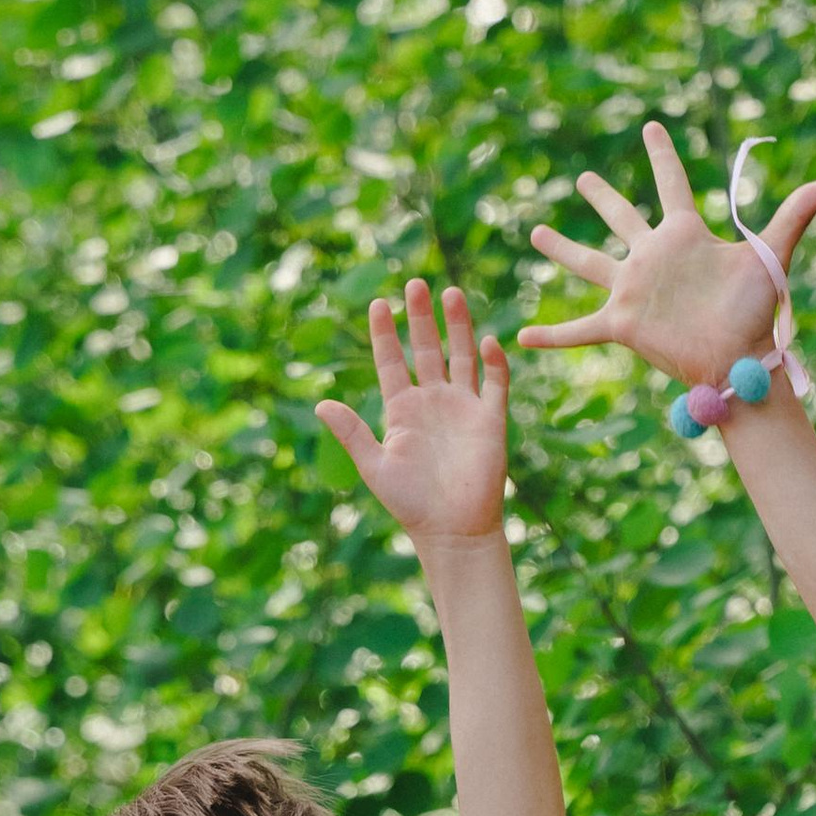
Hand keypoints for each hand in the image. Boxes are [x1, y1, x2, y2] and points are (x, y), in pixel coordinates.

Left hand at [318, 284, 512, 546]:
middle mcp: (432, 403)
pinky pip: (495, 383)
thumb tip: (320, 405)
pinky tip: (486, 341)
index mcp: (402, 411)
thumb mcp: (375, 466)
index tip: (377, 305)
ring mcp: (463, 409)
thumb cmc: (411, 504)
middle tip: (415, 284)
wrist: (453, 531)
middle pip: (426, 349)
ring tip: (451, 293)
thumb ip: (351, 433)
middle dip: (420, 317)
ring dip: (457, 326)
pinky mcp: (490, 421)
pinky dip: (493, 362)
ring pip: (460, 356)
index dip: (384, 334)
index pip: (391, 362)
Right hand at [520, 119, 815, 389]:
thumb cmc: (754, 313)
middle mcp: (653, 258)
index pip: (671, 184)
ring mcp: (634, 290)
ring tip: (536, 231)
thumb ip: (793, 216)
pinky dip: (551, 336)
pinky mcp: (623, 324)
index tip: (651, 128)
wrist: (737, 360)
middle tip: (584, 180)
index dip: (662, 155)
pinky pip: (579, 329)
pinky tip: (522, 336)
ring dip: (562, 250)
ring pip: (589, 262)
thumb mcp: (770, 257)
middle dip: (602, 199)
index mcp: (684, 236)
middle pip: (621, 218)